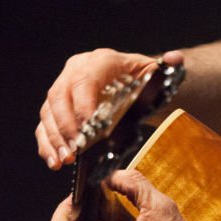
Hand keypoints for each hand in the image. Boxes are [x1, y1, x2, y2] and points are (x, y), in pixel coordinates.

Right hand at [36, 49, 182, 168]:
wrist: (134, 87)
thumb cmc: (145, 81)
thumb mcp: (158, 74)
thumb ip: (169, 67)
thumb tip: (175, 59)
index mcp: (100, 61)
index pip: (85, 79)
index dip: (83, 104)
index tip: (89, 129)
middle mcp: (76, 70)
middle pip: (60, 96)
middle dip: (65, 126)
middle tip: (74, 151)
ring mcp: (63, 89)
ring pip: (49, 112)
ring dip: (54, 138)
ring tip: (64, 160)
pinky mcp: (56, 108)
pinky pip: (45, 126)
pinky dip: (47, 144)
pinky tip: (54, 162)